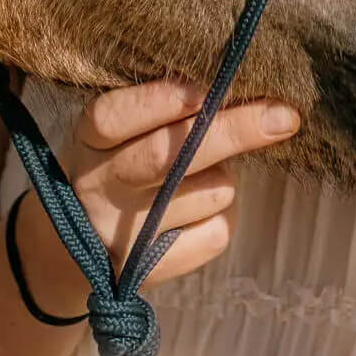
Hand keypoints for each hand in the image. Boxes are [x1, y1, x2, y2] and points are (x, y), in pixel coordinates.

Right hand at [14, 80, 298, 315]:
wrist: (70, 250)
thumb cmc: (115, 167)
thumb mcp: (118, 134)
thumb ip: (161, 111)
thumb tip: (238, 84)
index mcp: (88, 141)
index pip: (114, 117)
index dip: (161, 100)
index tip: (212, 83)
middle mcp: (98, 187)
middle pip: (171, 156)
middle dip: (234, 131)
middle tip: (285, 115)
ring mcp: (122, 234)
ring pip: (210, 192)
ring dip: (224, 180)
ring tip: (200, 179)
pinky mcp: (148, 271)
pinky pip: (215, 233)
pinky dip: (222, 217)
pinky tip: (199, 212)